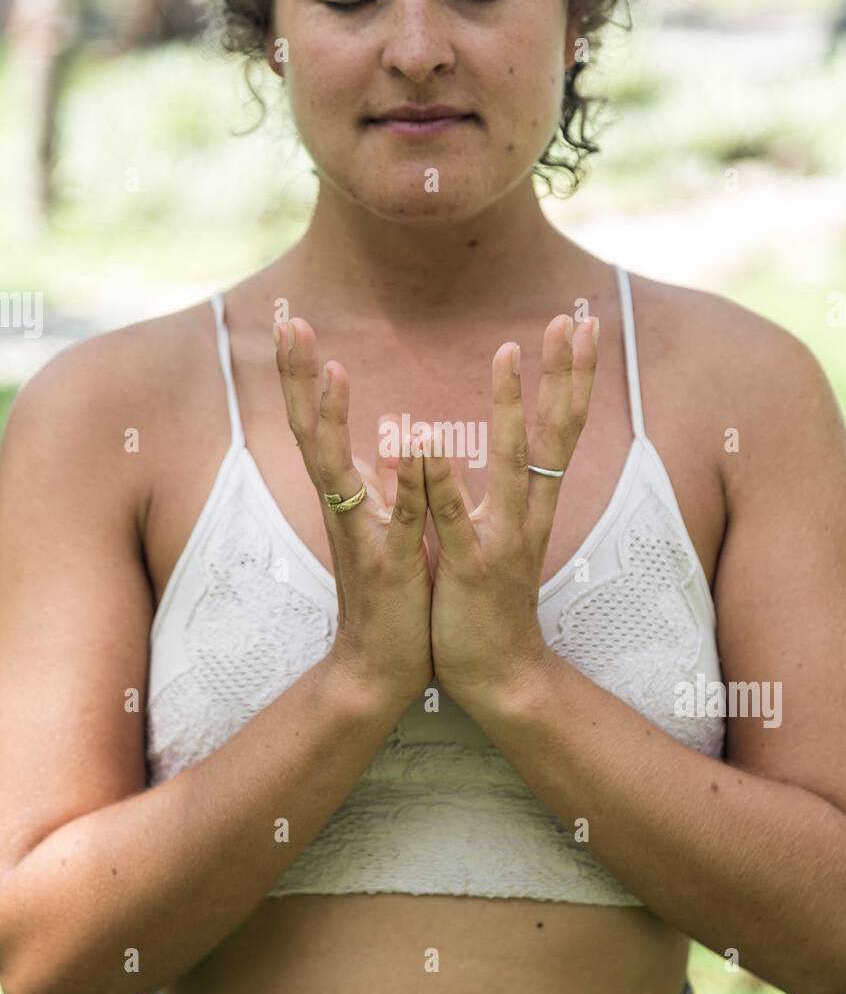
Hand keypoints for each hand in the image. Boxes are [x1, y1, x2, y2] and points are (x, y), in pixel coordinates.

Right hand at [274, 319, 433, 708]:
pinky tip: (412, 443)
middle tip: (286, 324)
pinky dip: (406, 481)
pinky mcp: (391, 567)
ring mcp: (362, 537)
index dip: (301, 376)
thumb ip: (385, 485)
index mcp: (345, 497)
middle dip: (298, 379)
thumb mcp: (386, 529)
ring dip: (331, 420)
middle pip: (309, 433)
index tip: (292, 323)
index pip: (315, 425)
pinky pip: (400, 518)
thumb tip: (392, 439)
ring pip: (338, 470)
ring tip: (329, 368)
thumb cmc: (387, 595)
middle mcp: (343, 509)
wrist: (380, 670)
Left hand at [419, 313, 598, 712]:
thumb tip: (465, 444)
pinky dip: (440, 480)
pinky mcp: (469, 570)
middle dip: (565, 374)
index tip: (580, 325)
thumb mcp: (482, 536)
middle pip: (556, 434)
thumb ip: (474, 489)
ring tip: (509, 351)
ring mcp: (501, 541)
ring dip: (512, 407)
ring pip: (513, 465)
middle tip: (577, 318)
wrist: (498, 678)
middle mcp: (527, 515)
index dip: (571, 377)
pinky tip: (427, 438)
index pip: (560, 430)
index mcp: (531, 505)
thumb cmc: (484, 603)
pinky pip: (453, 519)